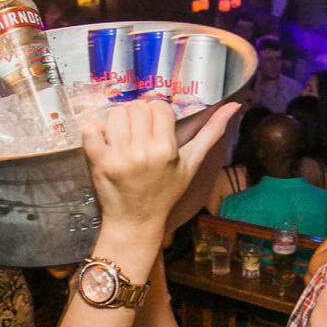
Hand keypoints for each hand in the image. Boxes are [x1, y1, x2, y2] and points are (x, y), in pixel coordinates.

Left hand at [81, 99, 239, 235]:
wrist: (136, 222)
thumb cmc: (165, 192)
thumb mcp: (191, 165)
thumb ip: (211, 133)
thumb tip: (235, 104)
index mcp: (166, 150)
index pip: (159, 107)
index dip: (156, 115)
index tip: (155, 129)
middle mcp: (142, 152)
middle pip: (137, 107)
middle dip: (137, 117)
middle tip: (137, 134)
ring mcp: (118, 157)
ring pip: (115, 113)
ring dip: (117, 121)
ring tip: (122, 138)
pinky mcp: (98, 162)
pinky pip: (91, 128)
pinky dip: (95, 131)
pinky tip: (105, 142)